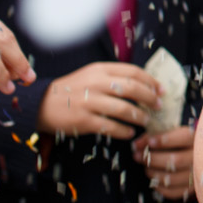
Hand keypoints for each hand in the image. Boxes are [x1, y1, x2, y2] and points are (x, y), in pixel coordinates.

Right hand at [38, 61, 160, 138]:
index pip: (133, 72)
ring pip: (124, 109)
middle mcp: (95, 83)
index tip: (161, 90)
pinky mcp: (83, 120)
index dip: (150, 81)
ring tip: (146, 121)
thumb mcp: (91, 75)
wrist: (42, 104)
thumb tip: (142, 84)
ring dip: (139, 116)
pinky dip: (124, 131)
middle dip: (150, 98)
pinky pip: (110, 127)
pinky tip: (130, 133)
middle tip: (158, 106)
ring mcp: (89, 102)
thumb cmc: (72, 90)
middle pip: (132, 88)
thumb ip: (113, 76)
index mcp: (100, 70)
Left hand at [133, 125, 195, 200]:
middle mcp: (201, 158)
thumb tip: (137, 144)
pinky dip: (159, 187)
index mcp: (198, 139)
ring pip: (172, 178)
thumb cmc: (183, 141)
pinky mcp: (192, 189)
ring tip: (146, 167)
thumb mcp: (174, 132)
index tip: (150, 141)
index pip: (183, 137)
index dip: (165, 140)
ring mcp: (197, 175)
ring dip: (153, 173)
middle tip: (138, 155)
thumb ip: (156, 134)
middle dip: (152, 158)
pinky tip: (154, 179)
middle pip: (175, 160)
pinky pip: (173, 192)